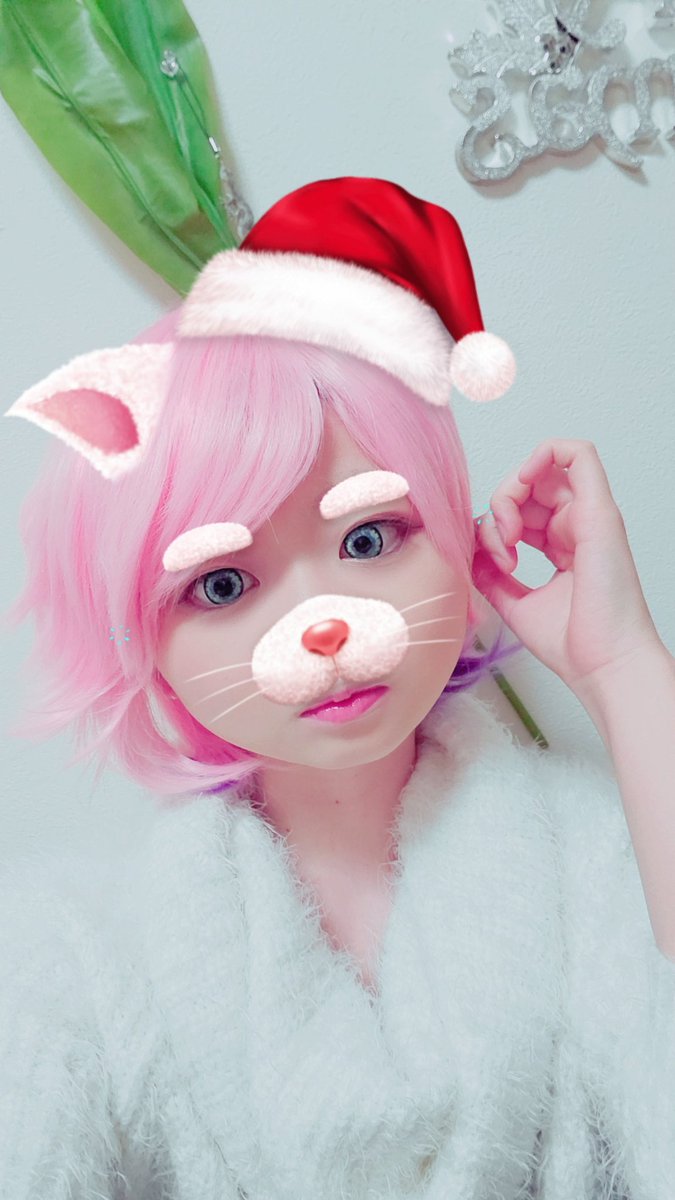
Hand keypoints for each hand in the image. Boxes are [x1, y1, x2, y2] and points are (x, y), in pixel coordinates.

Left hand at [471, 438, 661, 695]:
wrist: (602, 667)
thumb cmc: (573, 645)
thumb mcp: (516, 603)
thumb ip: (492, 575)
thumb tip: (470, 551)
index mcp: (564, 544)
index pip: (523, 509)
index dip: (495, 524)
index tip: (493, 561)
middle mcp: (579, 525)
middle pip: (529, 486)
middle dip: (499, 507)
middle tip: (500, 549)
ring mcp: (591, 516)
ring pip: (543, 470)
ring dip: (510, 493)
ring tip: (508, 538)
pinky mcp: (599, 513)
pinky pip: (579, 453)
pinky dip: (544, 453)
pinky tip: (522, 483)